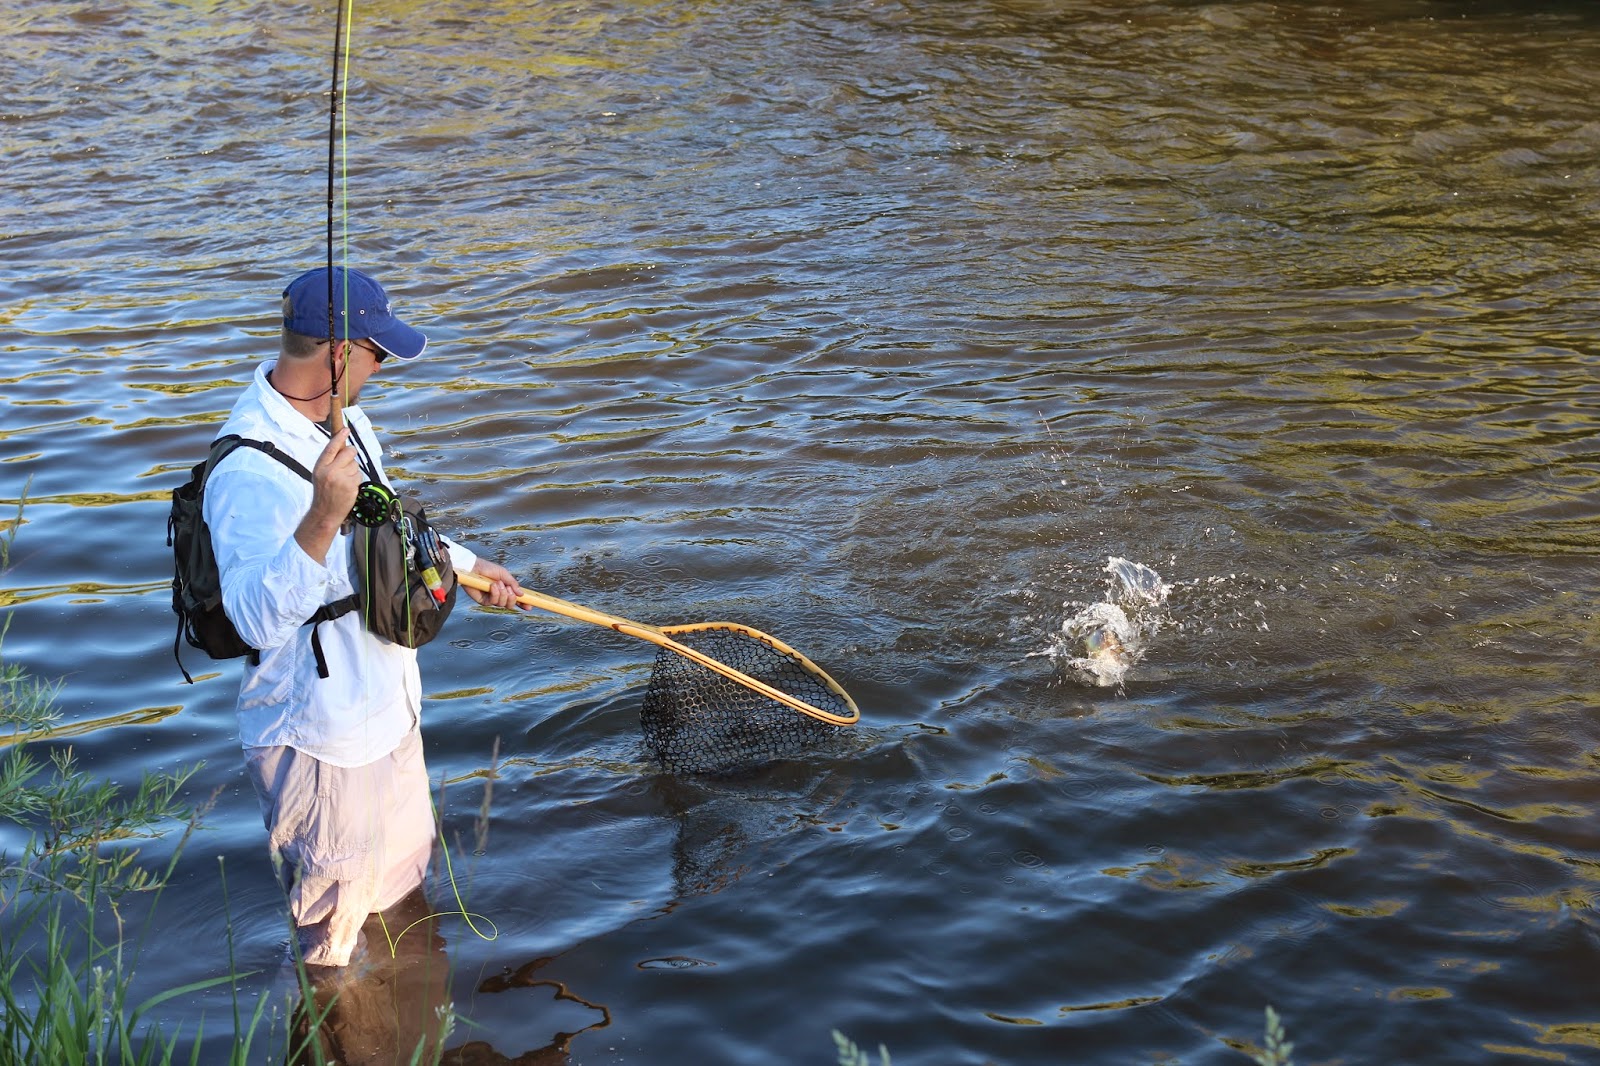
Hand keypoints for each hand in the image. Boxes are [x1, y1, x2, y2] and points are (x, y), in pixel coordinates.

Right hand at [295, 429, 360, 563]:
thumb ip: (329, 461)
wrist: (324, 512)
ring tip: (344, 481)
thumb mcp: (319, 474)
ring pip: (355, 465)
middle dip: (351, 454)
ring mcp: (341, 479)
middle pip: (349, 452)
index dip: (339, 437)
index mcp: (320, 466)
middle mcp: (330, 471)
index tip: (346, 429)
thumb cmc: (323, 492)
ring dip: (353, 471)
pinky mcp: (351, 486)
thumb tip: (343, 447)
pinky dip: (356, 480)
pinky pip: (359, 475)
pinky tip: (348, 487)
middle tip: (348, 461)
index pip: (331, 447)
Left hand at [464, 558, 525, 609]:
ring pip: (502, 604)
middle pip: (510, 605)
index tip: (529, 606)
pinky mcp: (483, 601)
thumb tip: (521, 594)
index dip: (523, 603)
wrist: (473, 568)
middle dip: (512, 598)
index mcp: (506, 589)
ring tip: (498, 583)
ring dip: (502, 593)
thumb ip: (513, 583)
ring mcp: (491, 599)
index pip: (516, 599)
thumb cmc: (487, 568)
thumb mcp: (504, 574)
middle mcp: (499, 596)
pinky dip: (495, 594)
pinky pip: (493, 602)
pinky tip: (492, 586)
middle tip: (509, 589)